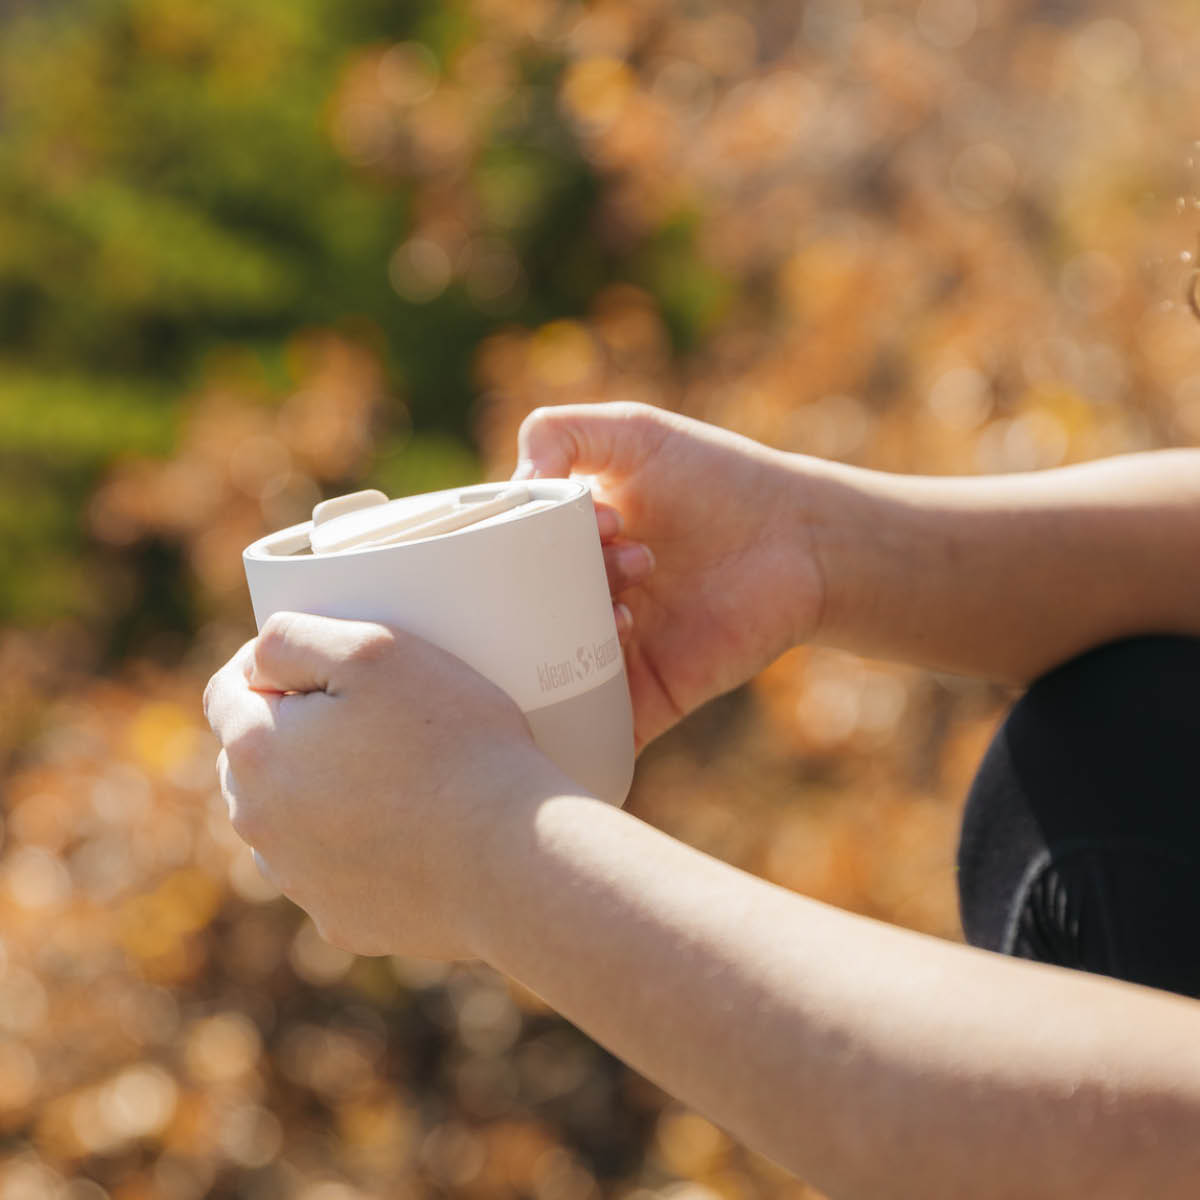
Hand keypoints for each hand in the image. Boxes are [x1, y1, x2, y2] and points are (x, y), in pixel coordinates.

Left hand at [202, 611, 559, 958]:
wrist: (512, 859)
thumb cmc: (453, 743)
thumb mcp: (374, 649)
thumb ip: (293, 638)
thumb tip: (256, 659)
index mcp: (255, 752)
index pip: (226, 692)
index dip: (270, 666)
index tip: (326, 662)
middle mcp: (260, 824)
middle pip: (254, 759)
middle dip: (295, 732)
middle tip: (373, 716)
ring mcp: (300, 881)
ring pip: (290, 819)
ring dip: (322, 793)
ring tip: (399, 776)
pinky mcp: (344, 922)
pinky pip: (335, 871)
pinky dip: (359, 849)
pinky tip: (413, 834)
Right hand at [516, 403, 822, 747]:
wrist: (801, 539)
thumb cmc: (717, 478)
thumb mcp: (631, 432)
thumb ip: (557, 434)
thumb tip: (511, 486)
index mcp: (558, 549)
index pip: (495, 566)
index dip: (510, 550)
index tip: (577, 523)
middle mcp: (572, 604)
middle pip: (514, 622)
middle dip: (544, 596)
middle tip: (614, 560)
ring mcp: (604, 654)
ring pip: (545, 674)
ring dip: (568, 644)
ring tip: (629, 606)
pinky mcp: (642, 697)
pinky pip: (590, 728)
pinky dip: (575, 723)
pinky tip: (592, 678)